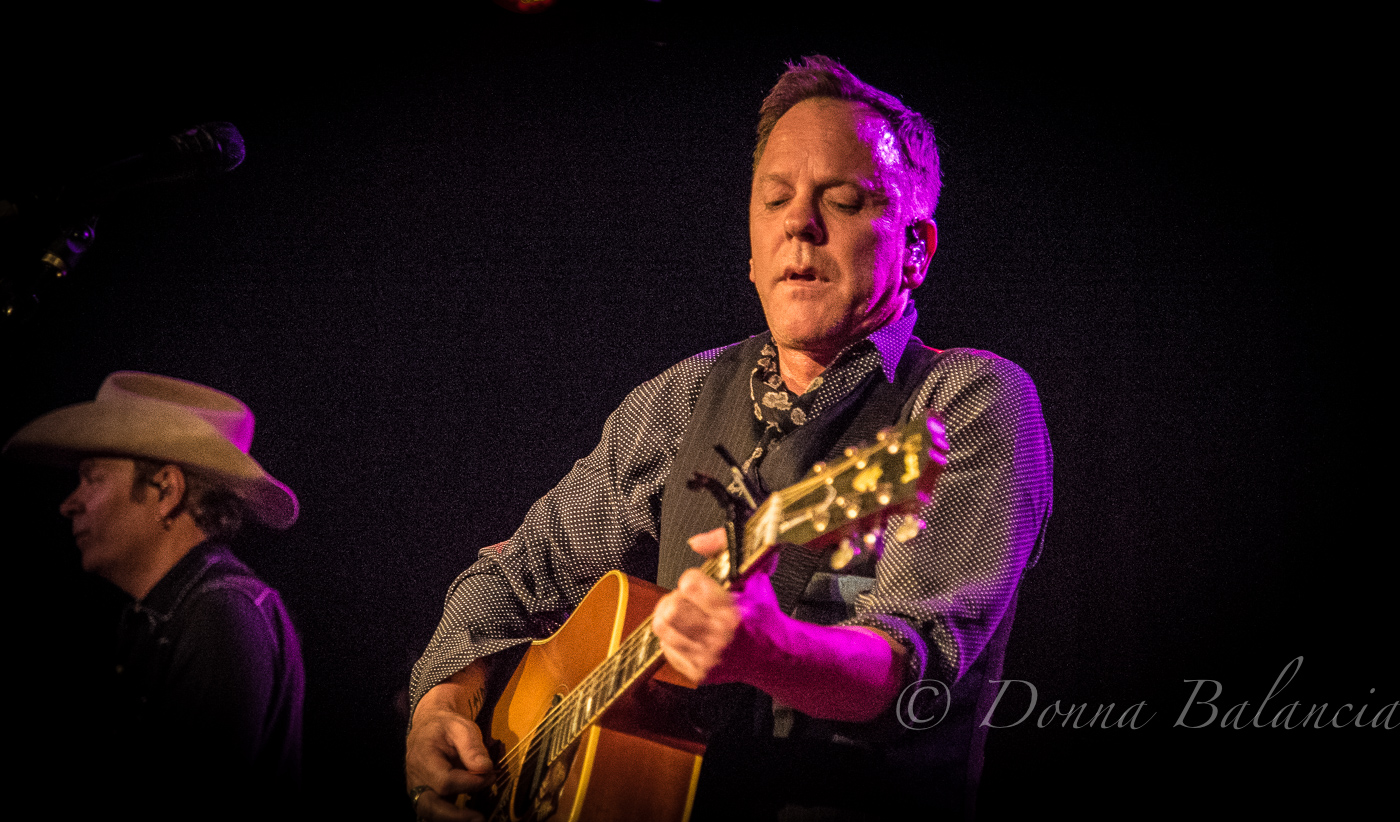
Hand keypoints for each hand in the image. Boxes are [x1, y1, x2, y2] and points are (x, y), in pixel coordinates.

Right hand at [405, 676, 495, 820]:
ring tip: (477, 819)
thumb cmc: (446, 727)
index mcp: (423, 757)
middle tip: (479, 818)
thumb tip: (485, 769)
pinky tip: (469, 816)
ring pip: (429, 814)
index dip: (470, 783)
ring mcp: (418, 790)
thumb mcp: (461, 726)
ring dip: (453, 820)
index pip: (445, 781)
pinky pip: (435, 813)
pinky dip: (451, 817)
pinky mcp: (425, 797)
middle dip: (454, 816)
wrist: (429, 727)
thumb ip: (472, 747)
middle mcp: (416, 779)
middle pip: (429, 807)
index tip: (490, 776)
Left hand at [650, 528, 784, 685]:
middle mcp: (719, 637)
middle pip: (671, 610)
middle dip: (675, 598)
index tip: (699, 582)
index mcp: (733, 611)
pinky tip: (688, 632)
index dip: (692, 578)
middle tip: (686, 599)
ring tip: (685, 613)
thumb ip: (724, 548)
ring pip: (663, 629)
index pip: (690, 584)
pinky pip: (666, 650)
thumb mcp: (753, 574)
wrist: (774, 655)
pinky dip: (673, 638)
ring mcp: (707, 657)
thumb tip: (695, 542)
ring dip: (670, 616)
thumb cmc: (763, 615)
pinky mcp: (699, 672)